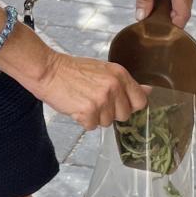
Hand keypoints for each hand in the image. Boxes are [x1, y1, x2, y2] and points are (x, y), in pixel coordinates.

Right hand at [32, 50, 148, 130]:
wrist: (47, 69)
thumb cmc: (72, 70)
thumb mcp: (103, 70)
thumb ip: (125, 83)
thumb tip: (148, 90)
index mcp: (120, 74)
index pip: (141, 101)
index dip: (130, 106)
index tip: (118, 103)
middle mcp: (114, 86)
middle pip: (124, 115)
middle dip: (110, 112)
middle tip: (93, 99)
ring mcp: (101, 99)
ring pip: (107, 122)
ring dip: (95, 117)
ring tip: (82, 101)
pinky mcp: (88, 111)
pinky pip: (91, 126)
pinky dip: (83, 120)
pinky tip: (75, 106)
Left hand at [133, 0, 195, 27]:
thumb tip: (141, 18)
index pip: (183, 15)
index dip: (172, 28)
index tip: (158, 34)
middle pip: (184, 11)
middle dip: (169, 20)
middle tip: (151, 26)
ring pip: (183, 3)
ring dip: (170, 9)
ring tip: (152, 13)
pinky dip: (171, 0)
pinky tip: (157, 1)